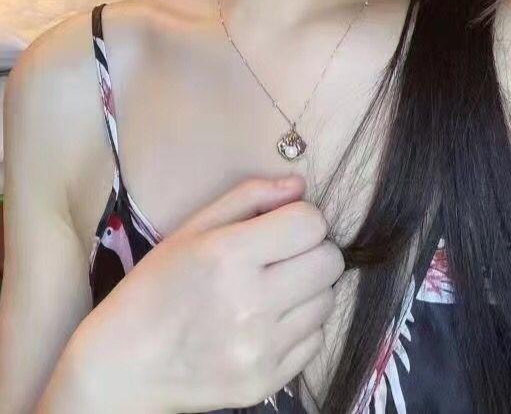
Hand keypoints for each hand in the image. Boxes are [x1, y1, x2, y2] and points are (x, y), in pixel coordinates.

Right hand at [73, 174, 343, 411]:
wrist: (124, 366)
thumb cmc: (155, 287)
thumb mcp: (192, 229)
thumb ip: (249, 197)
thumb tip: (299, 185)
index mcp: (228, 256)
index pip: (310, 223)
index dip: (303, 217)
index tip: (284, 225)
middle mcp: (249, 303)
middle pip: (329, 261)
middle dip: (313, 250)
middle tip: (284, 256)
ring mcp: (261, 348)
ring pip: (328, 300)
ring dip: (309, 288)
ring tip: (273, 289)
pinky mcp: (267, 382)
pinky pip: (316, 339)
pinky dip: (301, 325)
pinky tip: (268, 321)